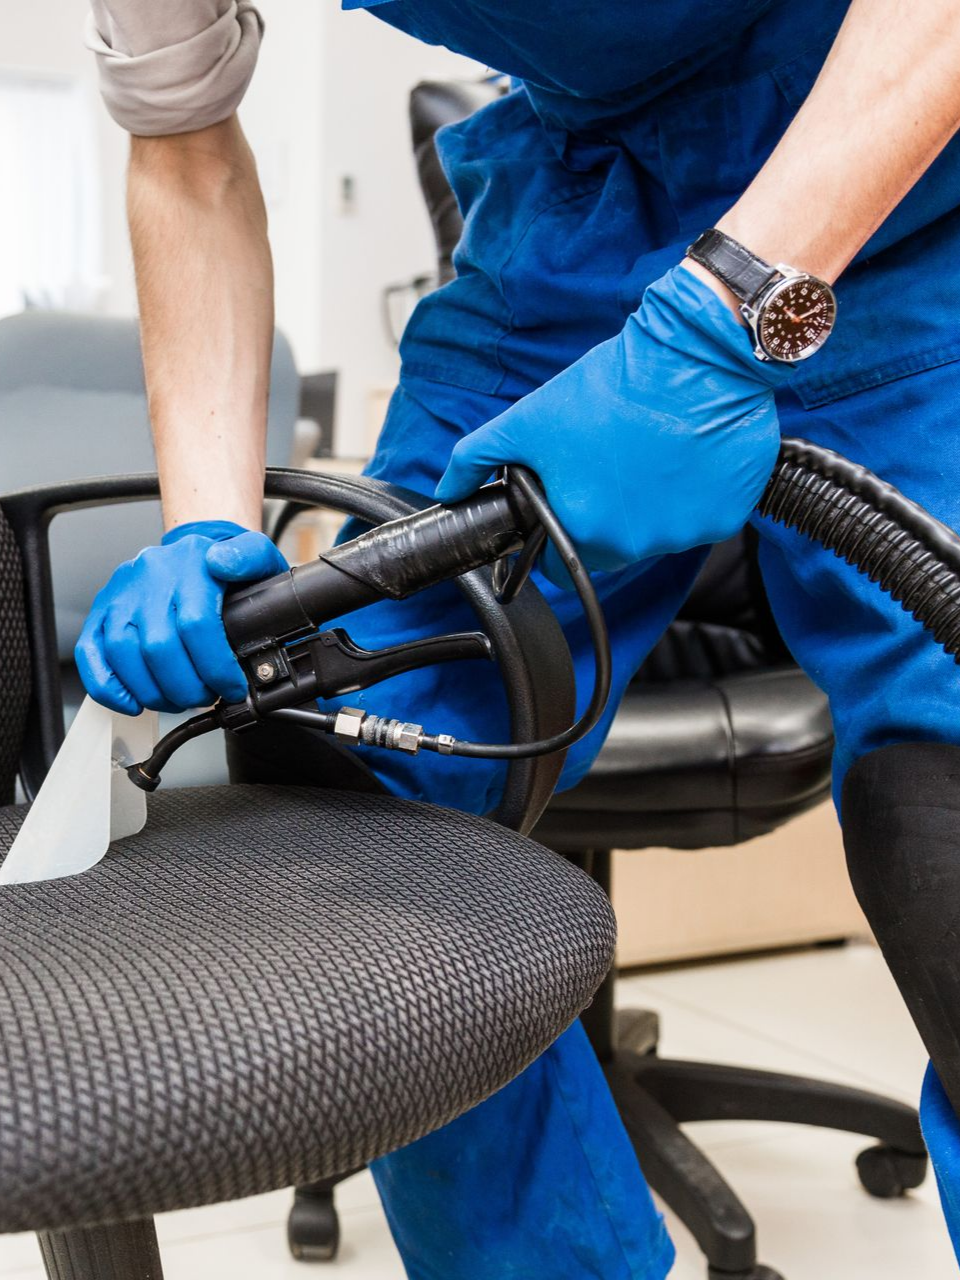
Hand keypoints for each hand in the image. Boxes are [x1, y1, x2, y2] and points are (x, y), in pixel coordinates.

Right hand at [76, 521, 287, 714]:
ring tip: (178, 700)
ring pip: (123, 653)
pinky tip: (133, 702)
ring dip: (153, 691)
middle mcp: (150, 577)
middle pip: (159, 645)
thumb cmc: (226, 564)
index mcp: (190, 563)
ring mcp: (121, 594)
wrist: (194, 550)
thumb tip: (225, 562)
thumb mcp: (256, 554)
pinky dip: (109, 687)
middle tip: (205, 697)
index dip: (215, 667)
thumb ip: (251, 556)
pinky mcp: (101, 611)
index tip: (231, 688)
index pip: (197, 624)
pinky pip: (90, 653)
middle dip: (186, 687)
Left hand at [436, 265, 791, 583]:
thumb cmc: (612, 386)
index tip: (569, 502)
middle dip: (605, 516)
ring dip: (651, 505)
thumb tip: (448, 487)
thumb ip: (477, 458)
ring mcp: (686, 534)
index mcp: (584, 529)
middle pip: (611, 550)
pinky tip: (686, 454)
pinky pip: (703, 517)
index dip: (557, 535)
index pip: (560, 568)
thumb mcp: (528, 419)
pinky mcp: (726, 517)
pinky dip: (695, 494)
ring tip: (650, 451)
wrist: (695, 355)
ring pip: (658, 535)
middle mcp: (636, 544)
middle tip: (609, 464)